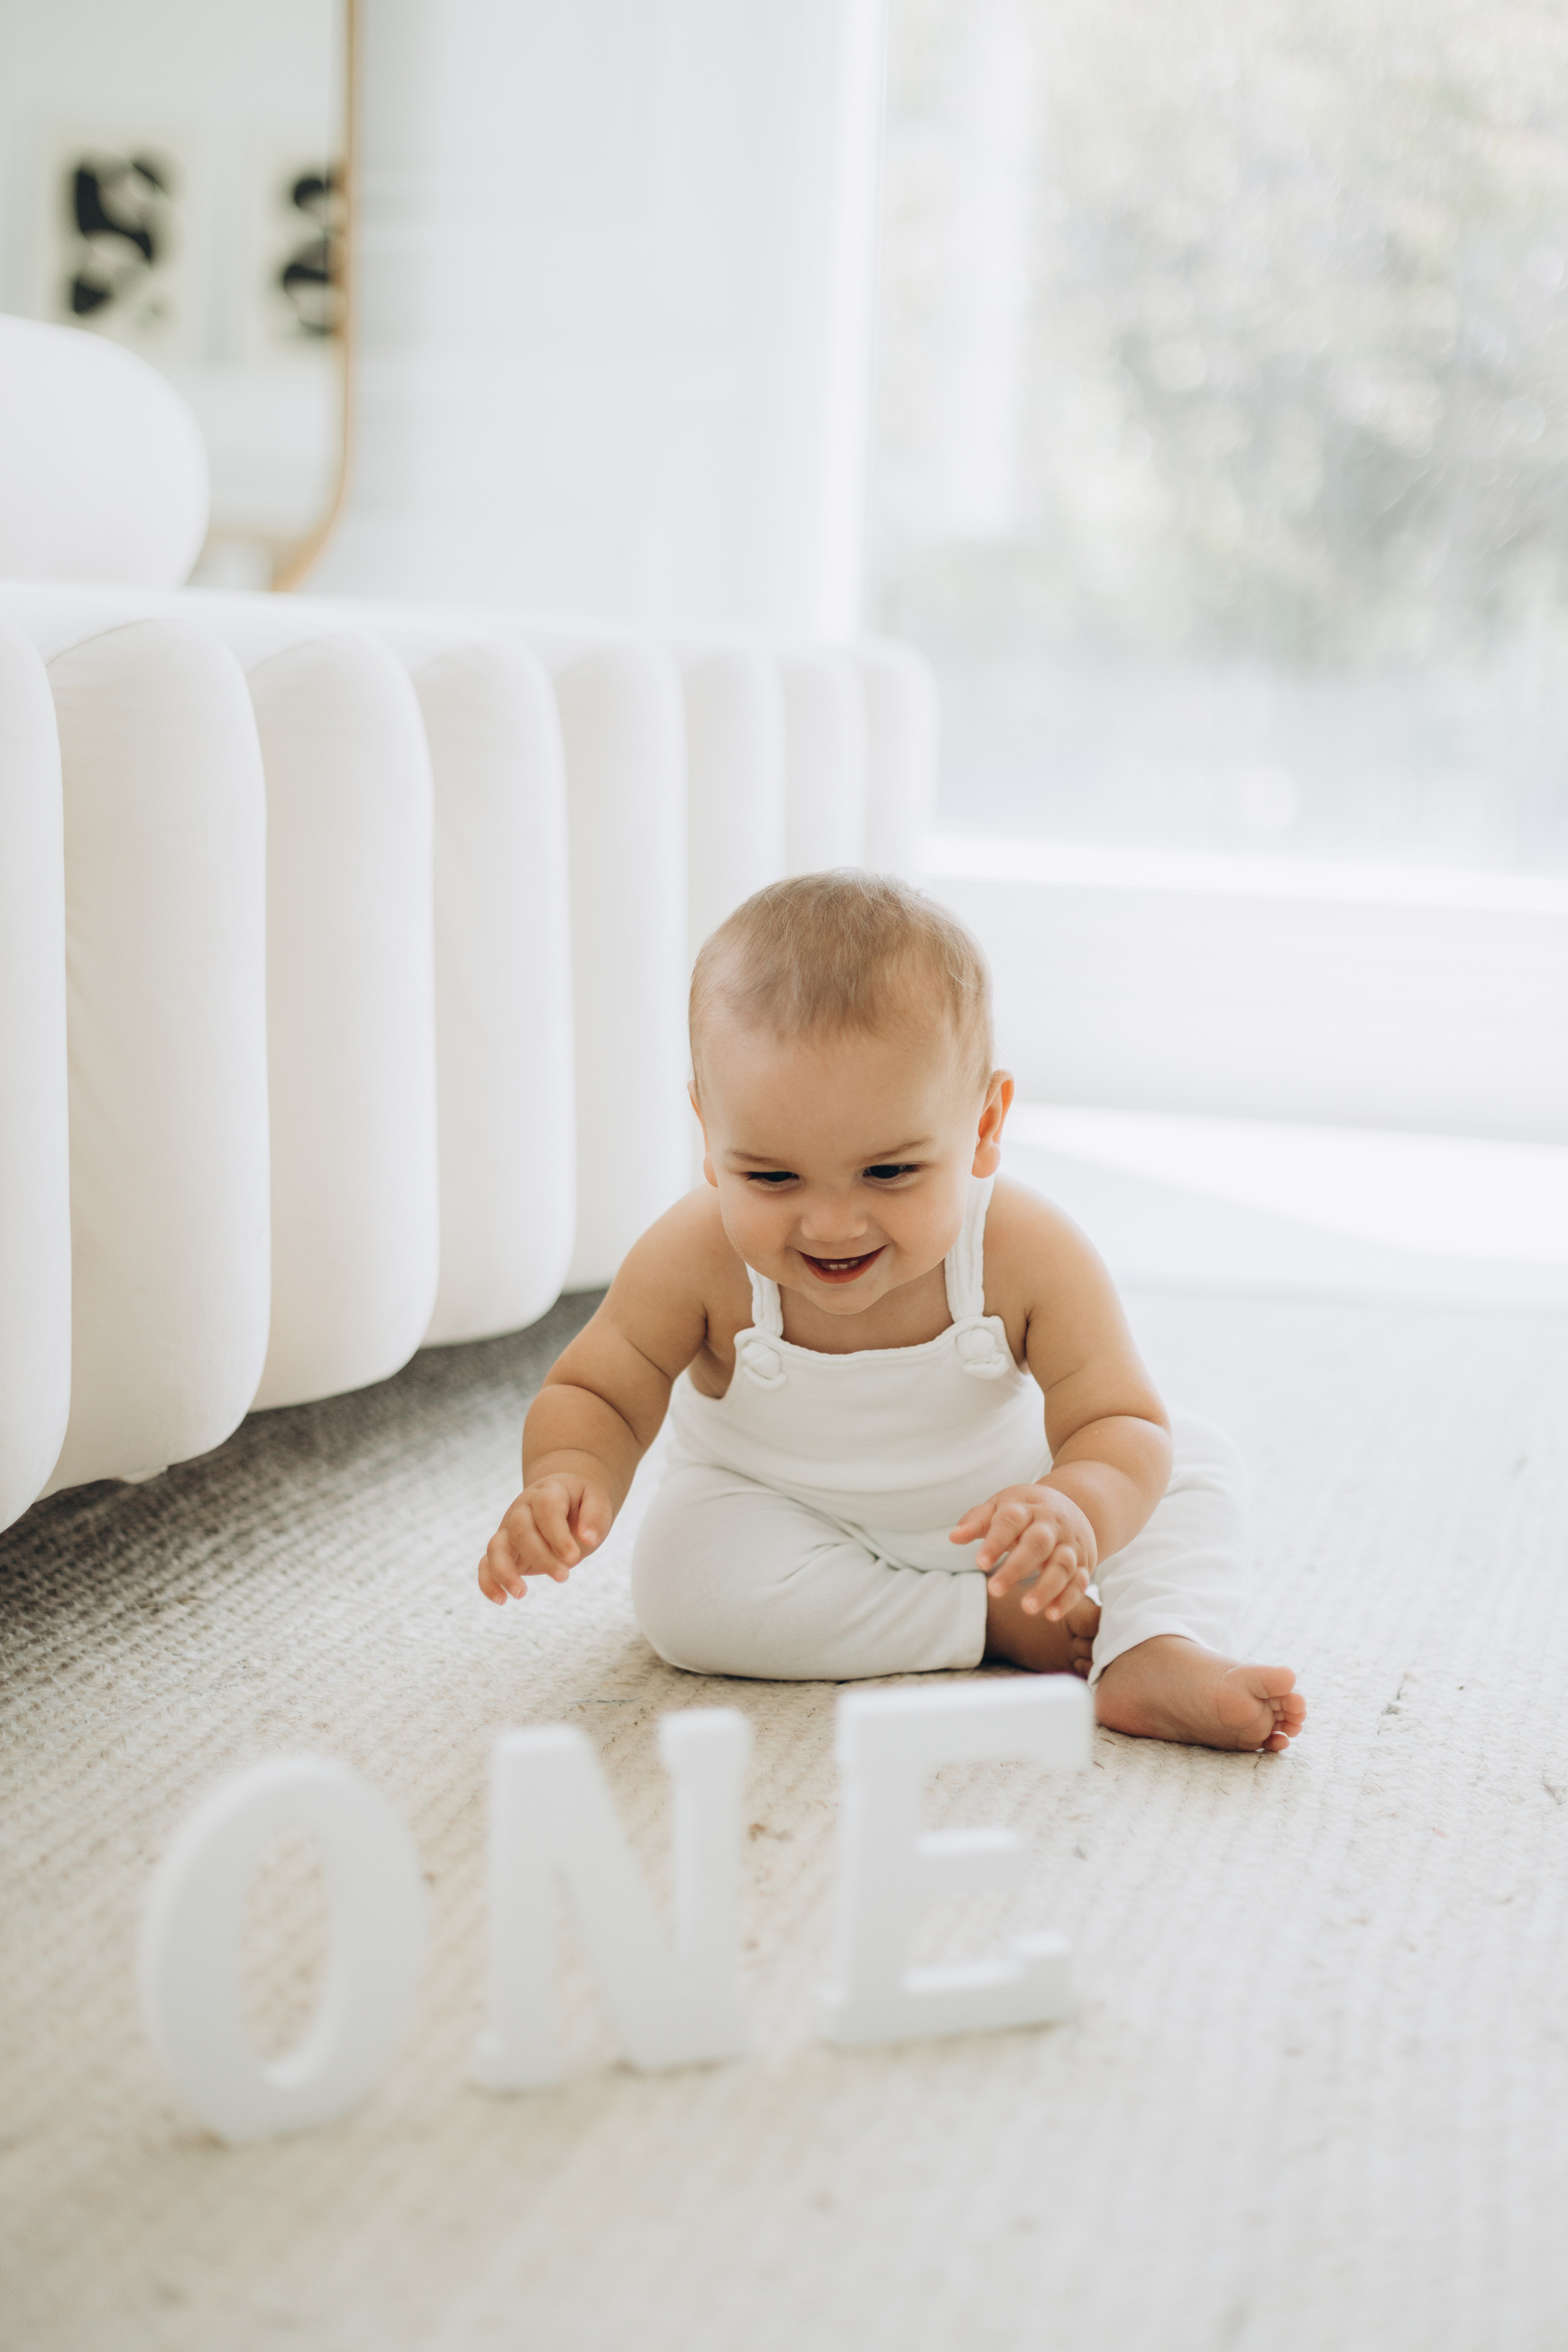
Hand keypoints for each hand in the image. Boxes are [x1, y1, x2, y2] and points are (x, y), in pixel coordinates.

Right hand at [478, 1474, 613, 1604]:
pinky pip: (486, 1564)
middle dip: (541, 1557)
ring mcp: (508, 1529)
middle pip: (521, 1530)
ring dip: (506, 1572)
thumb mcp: (597, 1503)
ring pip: (496, 1548)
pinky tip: (501, 1600)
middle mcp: (522, 1509)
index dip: (557, 1534)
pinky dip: (488, 1582)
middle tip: (564, 1577)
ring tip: (522, 1594)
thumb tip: (588, 1539)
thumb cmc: (581, 1504)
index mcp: (546, 1493)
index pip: (545, 1508)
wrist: (565, 1502)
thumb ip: (595, 1515)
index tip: (574, 1557)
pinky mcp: (503, 1549)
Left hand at [950, 1483, 1097, 1619]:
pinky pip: (1080, 1581)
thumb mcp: (1002, 1506)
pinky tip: (1051, 1614)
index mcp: (1027, 1508)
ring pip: (1062, 1565)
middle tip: (994, 1590)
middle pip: (1037, 1544)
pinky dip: (1068, 1598)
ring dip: (1046, 1587)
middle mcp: (1051, 1525)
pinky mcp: (1084, 1562)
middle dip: (1017, 1568)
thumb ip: (977, 1521)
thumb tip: (954, 1537)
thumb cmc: (1027, 1510)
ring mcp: (1070, 1544)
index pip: (1010, 1521)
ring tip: (1027, 1608)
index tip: (980, 1563)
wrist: (1075, 1505)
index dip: (996, 1542)